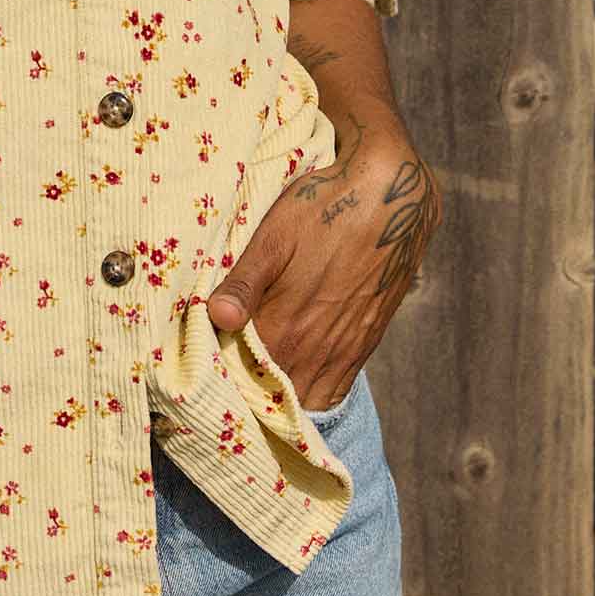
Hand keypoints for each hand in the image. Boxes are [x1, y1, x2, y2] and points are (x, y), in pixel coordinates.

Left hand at [205, 116, 442, 410]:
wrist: (392, 198)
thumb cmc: (323, 209)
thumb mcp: (275, 237)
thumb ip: (245, 283)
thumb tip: (216, 318)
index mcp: (286, 326)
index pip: (243, 377)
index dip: (221, 376)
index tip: (203, 369)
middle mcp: (316, 349)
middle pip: (273, 395)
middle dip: (247, 392)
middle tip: (223, 376)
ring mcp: (344, 351)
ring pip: (304, 398)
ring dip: (280, 396)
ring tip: (255, 380)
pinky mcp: (364, 345)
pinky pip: (333, 390)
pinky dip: (311, 394)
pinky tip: (293, 377)